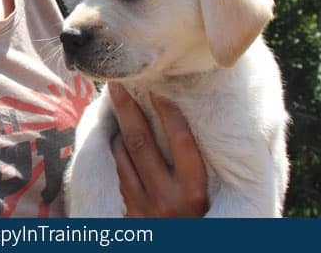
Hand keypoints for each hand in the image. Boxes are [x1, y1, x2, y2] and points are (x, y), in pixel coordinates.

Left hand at [109, 82, 207, 216]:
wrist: (182, 249)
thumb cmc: (200, 222)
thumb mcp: (208, 200)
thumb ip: (196, 168)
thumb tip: (187, 123)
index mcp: (195, 194)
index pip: (182, 143)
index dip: (170, 114)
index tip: (160, 90)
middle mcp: (168, 200)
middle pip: (141, 143)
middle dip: (127, 109)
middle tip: (117, 84)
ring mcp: (143, 207)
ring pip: (121, 156)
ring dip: (116, 128)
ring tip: (114, 103)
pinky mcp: (125, 214)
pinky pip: (114, 174)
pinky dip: (112, 151)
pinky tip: (112, 136)